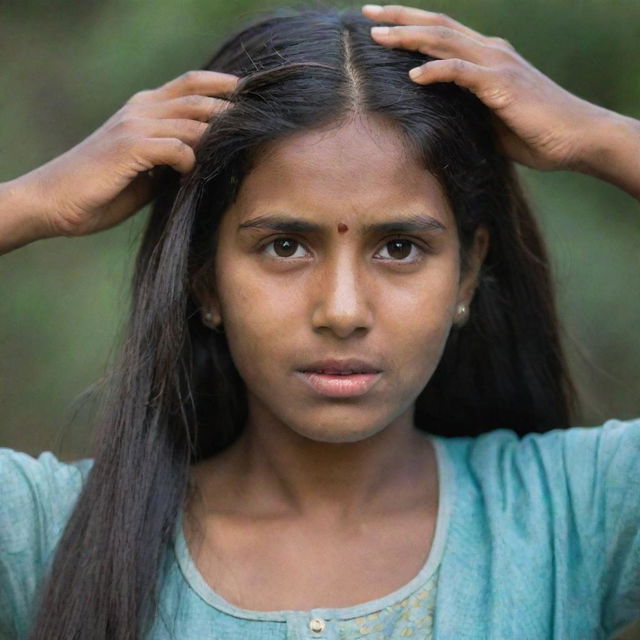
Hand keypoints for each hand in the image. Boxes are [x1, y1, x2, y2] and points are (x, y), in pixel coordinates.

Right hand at [15, 70, 238, 237]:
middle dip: (231, 111)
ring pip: (192, 121)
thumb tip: (208, 160)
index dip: (224, 86)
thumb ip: (172, 157)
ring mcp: (135, 125)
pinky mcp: (130, 147)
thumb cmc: (103, 188)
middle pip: (198, 97)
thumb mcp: (146, 168)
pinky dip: (191, 160)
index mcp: (144, 107)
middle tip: (256, 127)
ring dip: (216, 139)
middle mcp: (141, 109)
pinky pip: (178, 148)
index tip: (251, 99)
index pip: (191, 84)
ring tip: (232, 155)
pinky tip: (189, 175)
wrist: (57, 200)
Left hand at [362, 4, 609, 171]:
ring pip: (445, 40)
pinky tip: (413, 75)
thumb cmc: (533, 131)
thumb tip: (435, 115)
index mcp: (486, 56)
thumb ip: (464, 107)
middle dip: (400, 19)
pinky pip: (462, 72)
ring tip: (378, 37)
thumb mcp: (488, 117)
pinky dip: (436, 70)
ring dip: (409, 37)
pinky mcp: (502, 84)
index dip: (410, 25)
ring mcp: (496, 64)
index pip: (441, 33)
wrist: (575, 137)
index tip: (380, 23)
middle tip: (367, 14)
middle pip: (437, 26)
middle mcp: (490, 51)